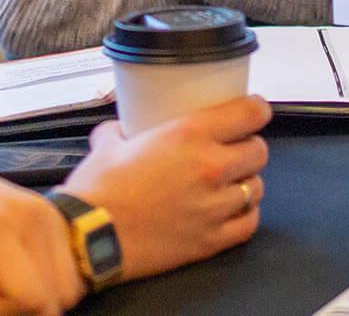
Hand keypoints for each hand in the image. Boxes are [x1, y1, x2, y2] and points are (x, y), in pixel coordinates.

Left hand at [0, 136, 84, 314]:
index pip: (26, 297)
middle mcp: (31, 215)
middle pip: (48, 299)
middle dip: (13, 312)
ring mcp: (48, 215)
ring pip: (64, 292)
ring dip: (31, 302)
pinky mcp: (55, 219)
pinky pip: (69, 277)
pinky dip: (45, 288)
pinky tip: (11, 278)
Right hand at [63, 96, 272, 281]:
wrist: (90, 235)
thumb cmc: (98, 189)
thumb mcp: (108, 141)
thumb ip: (123, 128)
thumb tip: (123, 127)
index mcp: (188, 135)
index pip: (248, 114)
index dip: (256, 109)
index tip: (255, 109)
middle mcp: (209, 168)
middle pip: (258, 151)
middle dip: (250, 146)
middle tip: (235, 147)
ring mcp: (214, 207)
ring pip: (257, 187)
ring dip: (247, 180)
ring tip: (231, 180)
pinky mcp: (212, 240)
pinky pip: (249, 223)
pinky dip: (245, 214)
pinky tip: (232, 209)